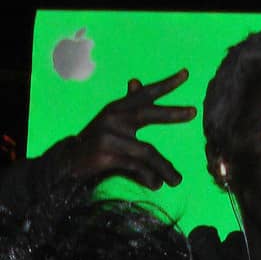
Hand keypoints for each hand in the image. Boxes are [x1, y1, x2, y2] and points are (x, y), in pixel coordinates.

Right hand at [55, 71, 197, 189]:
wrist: (67, 164)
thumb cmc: (94, 144)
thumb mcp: (110, 123)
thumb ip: (127, 107)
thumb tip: (135, 80)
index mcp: (116, 108)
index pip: (143, 94)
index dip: (164, 84)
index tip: (186, 74)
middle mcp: (112, 118)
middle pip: (147, 114)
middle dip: (172, 113)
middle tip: (193, 112)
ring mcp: (108, 137)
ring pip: (146, 151)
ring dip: (164, 167)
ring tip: (177, 180)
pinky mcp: (106, 156)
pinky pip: (135, 167)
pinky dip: (148, 177)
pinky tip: (157, 185)